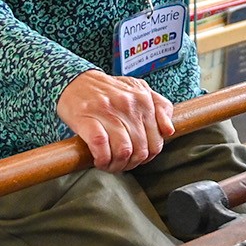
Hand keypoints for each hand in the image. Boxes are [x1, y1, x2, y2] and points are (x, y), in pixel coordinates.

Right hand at [56, 69, 175, 171]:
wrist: (76, 80)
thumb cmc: (108, 90)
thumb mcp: (139, 90)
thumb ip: (160, 107)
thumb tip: (169, 131)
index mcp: (143, 100)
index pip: (156, 141)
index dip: (147, 157)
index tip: (137, 159)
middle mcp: (128, 105)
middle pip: (140, 149)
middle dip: (131, 164)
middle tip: (122, 164)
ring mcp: (107, 111)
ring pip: (123, 150)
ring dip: (116, 165)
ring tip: (110, 164)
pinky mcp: (87, 118)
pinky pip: (101, 146)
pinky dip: (102, 159)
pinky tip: (99, 160)